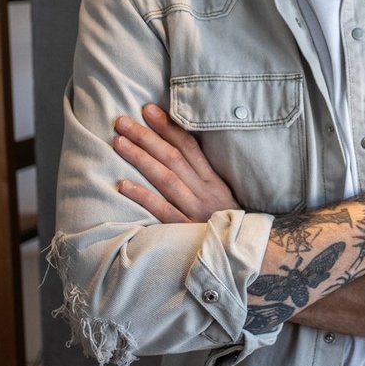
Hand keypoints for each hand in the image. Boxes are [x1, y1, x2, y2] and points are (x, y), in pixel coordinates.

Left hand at [113, 103, 238, 222]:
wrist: (246, 255)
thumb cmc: (229, 224)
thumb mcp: (222, 196)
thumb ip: (203, 176)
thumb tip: (176, 151)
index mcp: (215, 180)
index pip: (190, 146)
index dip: (168, 127)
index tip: (148, 110)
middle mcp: (206, 192)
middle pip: (173, 158)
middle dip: (147, 137)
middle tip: (123, 121)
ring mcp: (196, 211)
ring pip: (166, 179)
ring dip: (141, 158)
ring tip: (119, 142)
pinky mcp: (186, 231)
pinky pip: (163, 211)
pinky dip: (143, 197)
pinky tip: (123, 185)